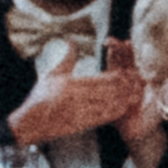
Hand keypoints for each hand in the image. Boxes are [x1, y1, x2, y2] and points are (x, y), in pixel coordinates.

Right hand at [15, 52, 139, 146]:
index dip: (119, 76)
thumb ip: (67, 59)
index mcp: (72, 84)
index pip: (103, 79)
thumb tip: (71, 42)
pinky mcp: (83, 124)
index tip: (126, 72)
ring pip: (112, 105)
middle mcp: (79, 99)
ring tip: (134, 93)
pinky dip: (117, 111)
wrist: (31, 123)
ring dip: (125, 99)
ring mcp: (82, 113)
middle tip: (136, 82)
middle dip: (126, 87)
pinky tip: (123, 106)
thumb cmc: (40, 98)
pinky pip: (106, 118)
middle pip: (112, 92)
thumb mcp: (52, 75)